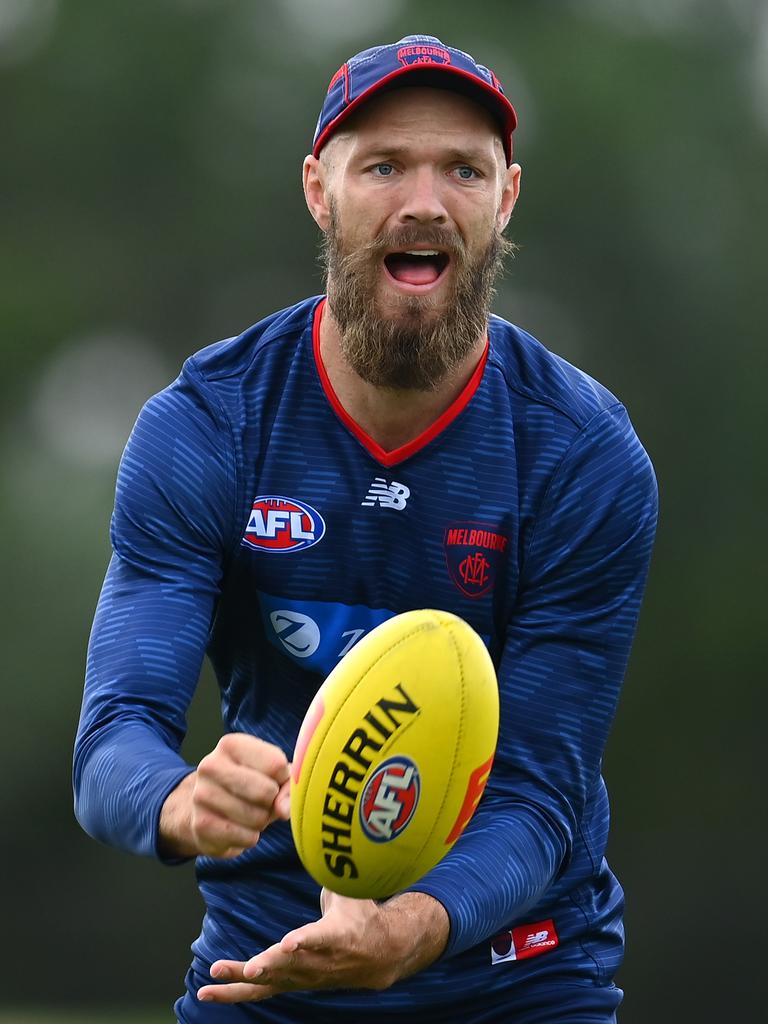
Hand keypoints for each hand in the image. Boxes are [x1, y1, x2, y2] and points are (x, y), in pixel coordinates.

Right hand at [159, 733, 290, 858]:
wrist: (207, 807)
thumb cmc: (250, 784)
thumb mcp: (273, 774)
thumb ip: (289, 785)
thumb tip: (284, 810)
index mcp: (231, 745)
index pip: (276, 764)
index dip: (283, 778)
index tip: (273, 778)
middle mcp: (210, 765)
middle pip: (265, 791)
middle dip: (272, 802)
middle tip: (262, 800)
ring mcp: (201, 795)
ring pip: (256, 818)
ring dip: (261, 821)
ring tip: (249, 812)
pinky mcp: (200, 825)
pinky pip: (246, 838)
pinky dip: (250, 837)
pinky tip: (238, 828)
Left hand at [196, 889, 448, 1003]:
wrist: (377, 955)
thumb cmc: (361, 912)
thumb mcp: (356, 888)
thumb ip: (338, 867)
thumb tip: (327, 835)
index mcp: (338, 935)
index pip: (321, 938)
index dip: (305, 942)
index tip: (290, 944)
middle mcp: (319, 961)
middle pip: (291, 965)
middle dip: (270, 965)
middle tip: (251, 969)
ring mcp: (303, 977)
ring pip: (270, 981)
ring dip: (241, 980)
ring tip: (215, 972)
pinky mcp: (289, 983)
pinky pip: (259, 992)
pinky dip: (232, 993)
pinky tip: (207, 992)